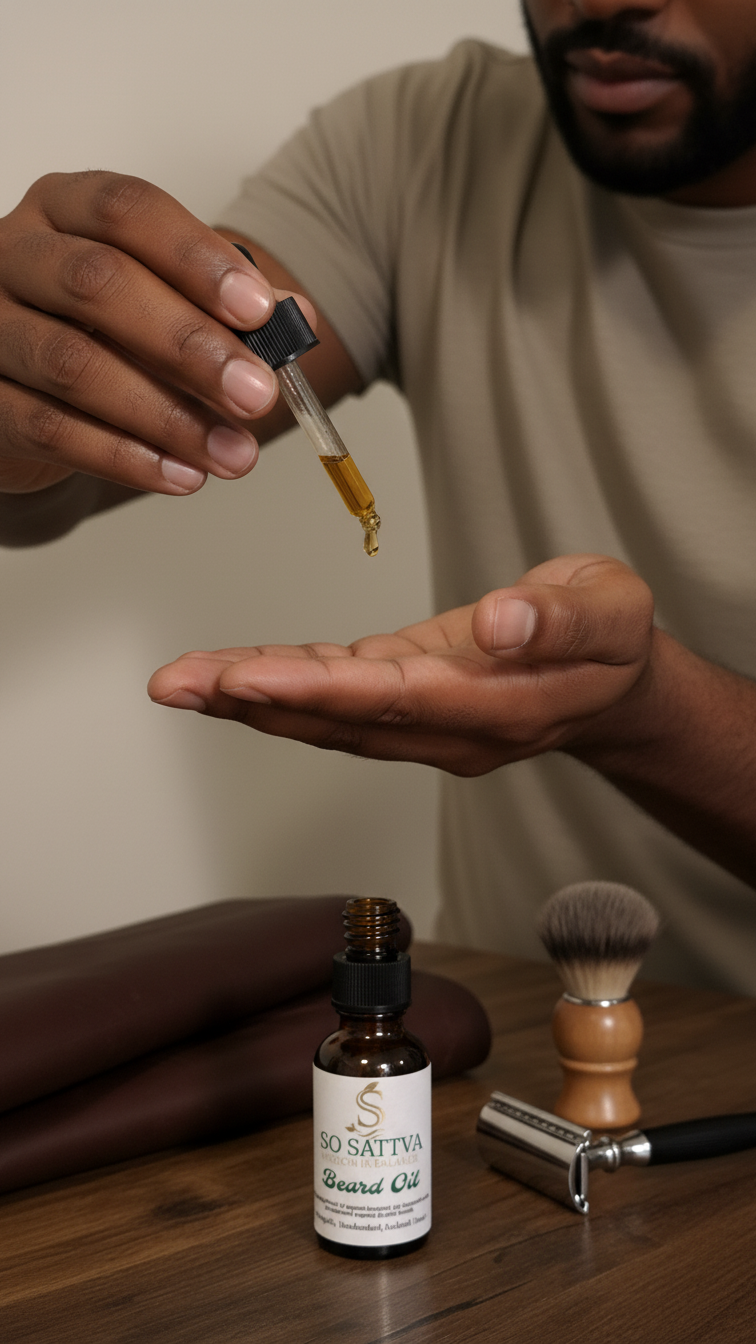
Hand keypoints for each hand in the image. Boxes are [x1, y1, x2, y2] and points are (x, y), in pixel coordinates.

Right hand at [0, 171, 313, 494]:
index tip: (260, 311)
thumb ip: (228, 306)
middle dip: (189, 345)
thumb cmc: (101, 333)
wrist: (25, 394)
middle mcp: (15, 254)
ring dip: (166, 416)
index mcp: (65, 209)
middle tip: (256, 395)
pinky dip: (124, 458)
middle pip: (97, 285)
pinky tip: (180, 475)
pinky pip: (48, 429)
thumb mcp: (164, 303)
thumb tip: (297, 318)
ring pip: (72, 366)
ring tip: (233, 454)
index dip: (196, 259)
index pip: (127, 210)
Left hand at [147, 555, 655, 774]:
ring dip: (250, 703)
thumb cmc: (612, 638)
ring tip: (180, 681)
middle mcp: (450, 727)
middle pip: (340, 721)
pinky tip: (229, 677)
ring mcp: (425, 722)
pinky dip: (279, 690)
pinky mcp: (408, 699)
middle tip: (177, 684)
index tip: (247, 680)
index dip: (315, 693)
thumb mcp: (610, 610)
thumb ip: (560, 620)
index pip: (393, 701)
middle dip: (254, 703)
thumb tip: (500, 621)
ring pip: (327, 719)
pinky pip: (335, 701)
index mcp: (497, 706)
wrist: (614, 681)